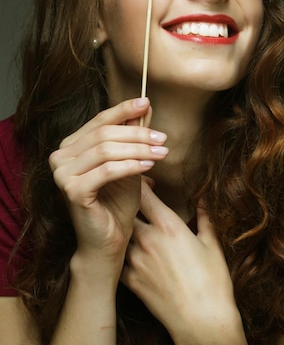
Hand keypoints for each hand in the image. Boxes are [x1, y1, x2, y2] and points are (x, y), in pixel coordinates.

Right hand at [49, 98, 168, 271]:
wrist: (108, 241)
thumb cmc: (117, 203)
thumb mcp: (129, 162)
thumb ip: (132, 137)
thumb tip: (145, 107)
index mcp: (71, 146)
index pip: (99, 120)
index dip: (123, 110)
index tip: (147, 103)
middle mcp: (60, 157)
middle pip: (104, 134)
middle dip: (138, 134)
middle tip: (163, 139)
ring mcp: (62, 174)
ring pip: (106, 150)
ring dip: (138, 149)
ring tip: (162, 153)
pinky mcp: (71, 190)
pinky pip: (107, 170)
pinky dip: (131, 165)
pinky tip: (149, 166)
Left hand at [120, 182, 240, 344]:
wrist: (201, 322)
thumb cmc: (213, 282)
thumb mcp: (211, 245)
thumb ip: (204, 219)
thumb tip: (203, 201)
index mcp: (169, 226)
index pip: (144, 194)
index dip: (140, 183)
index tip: (142, 179)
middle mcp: (147, 239)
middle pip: (126, 211)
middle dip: (127, 203)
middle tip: (131, 200)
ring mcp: (135, 260)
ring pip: (120, 234)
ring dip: (123, 228)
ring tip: (128, 225)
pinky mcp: (130, 281)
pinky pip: (118, 259)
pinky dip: (120, 252)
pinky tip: (127, 252)